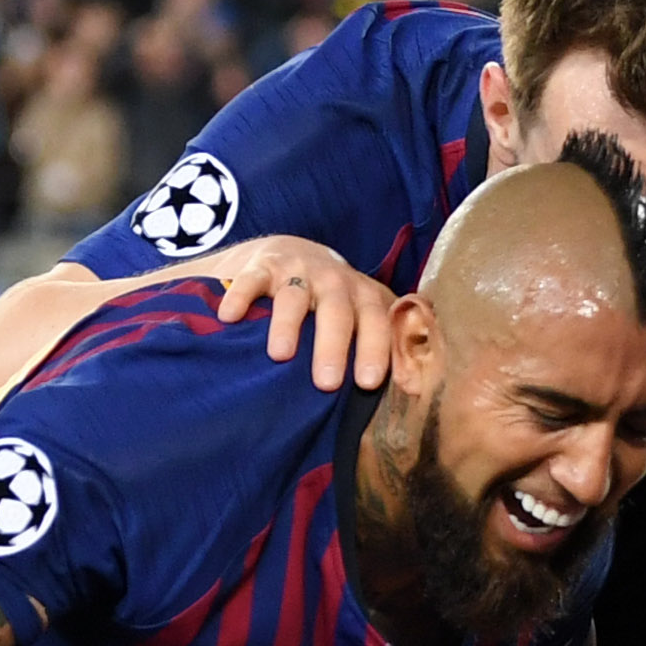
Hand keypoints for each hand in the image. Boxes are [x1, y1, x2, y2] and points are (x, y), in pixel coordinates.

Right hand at [205, 235, 401, 392]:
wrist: (296, 255)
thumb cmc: (337, 305)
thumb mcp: (365, 317)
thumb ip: (387, 345)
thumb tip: (415, 390)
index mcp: (365, 297)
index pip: (376, 322)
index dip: (376, 350)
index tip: (368, 383)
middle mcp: (335, 281)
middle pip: (337, 311)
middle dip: (333, 346)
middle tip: (326, 383)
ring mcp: (298, 272)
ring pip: (295, 296)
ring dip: (288, 324)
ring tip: (280, 355)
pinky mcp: (263, 266)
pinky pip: (252, 279)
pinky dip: (240, 296)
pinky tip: (230, 318)